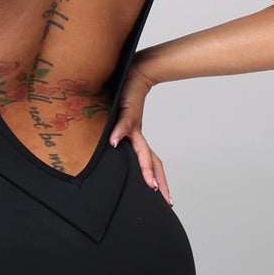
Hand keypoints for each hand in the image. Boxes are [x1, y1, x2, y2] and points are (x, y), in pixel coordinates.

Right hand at [108, 64, 171, 203]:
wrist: (135, 74)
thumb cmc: (124, 98)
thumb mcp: (119, 120)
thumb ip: (115, 133)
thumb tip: (108, 147)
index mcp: (137, 140)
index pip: (151, 163)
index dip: (158, 179)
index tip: (165, 197)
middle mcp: (138, 136)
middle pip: (152, 162)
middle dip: (159, 181)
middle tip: (166, 200)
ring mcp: (133, 126)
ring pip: (142, 150)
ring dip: (146, 167)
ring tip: (151, 184)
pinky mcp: (126, 113)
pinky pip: (122, 125)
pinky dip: (118, 134)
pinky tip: (112, 142)